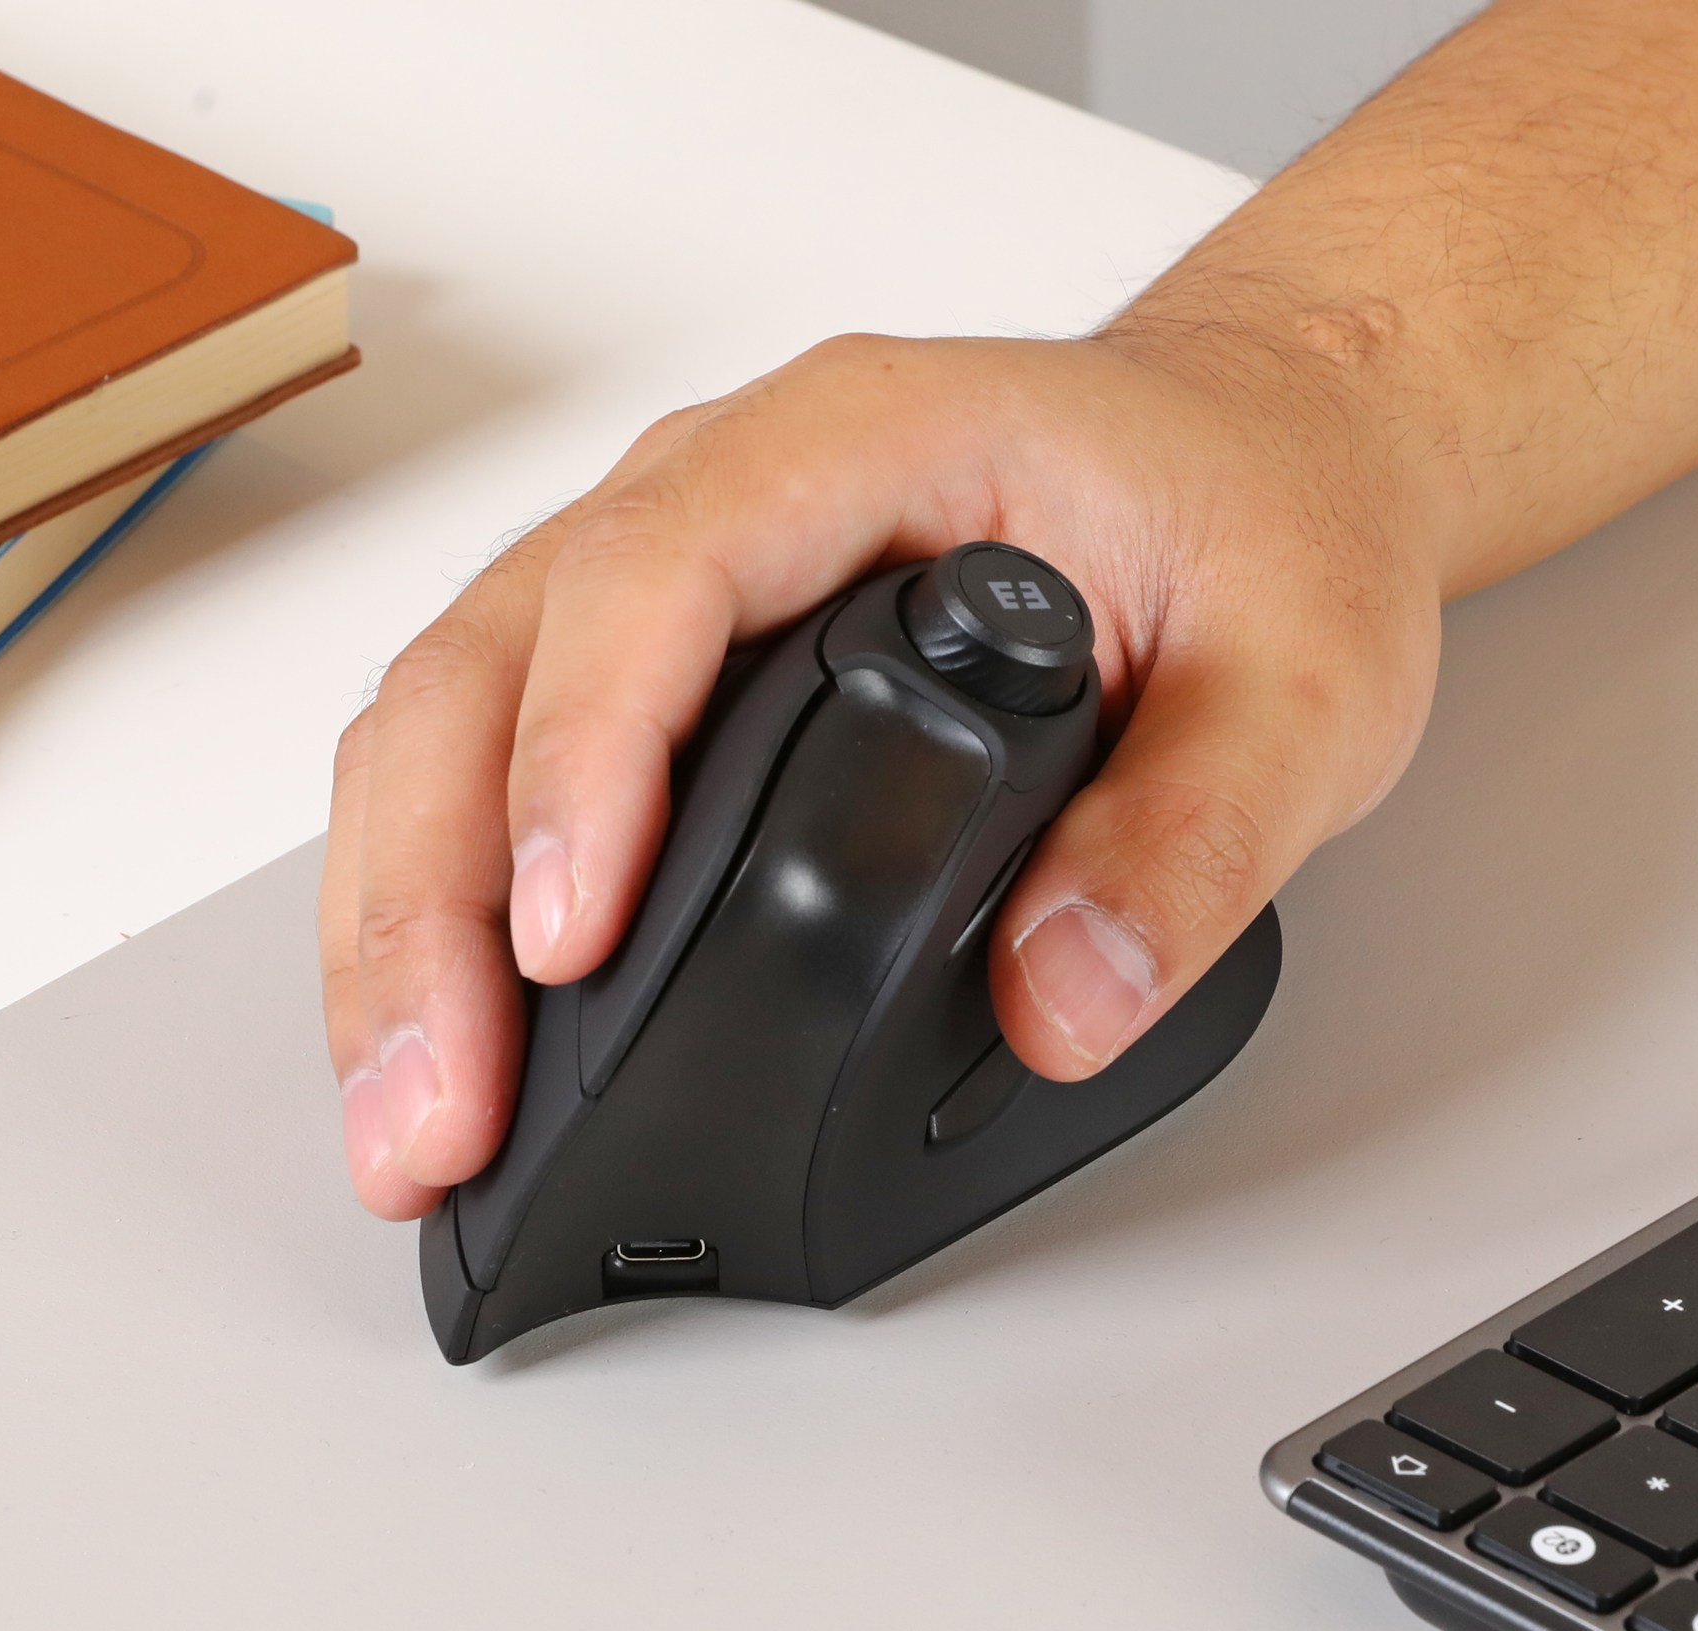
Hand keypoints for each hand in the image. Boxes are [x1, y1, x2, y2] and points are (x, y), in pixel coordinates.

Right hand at [318, 326, 1447, 1218]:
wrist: (1253, 455)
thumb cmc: (1258, 514)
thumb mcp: (1304, 676)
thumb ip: (1197, 836)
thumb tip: (1059, 1001)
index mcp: (862, 443)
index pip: (656, 574)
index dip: (583, 755)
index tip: (568, 941)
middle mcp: (721, 488)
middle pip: (486, 662)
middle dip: (427, 900)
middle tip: (439, 1114)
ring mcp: (664, 572)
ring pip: (442, 716)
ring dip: (392, 920)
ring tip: (405, 1119)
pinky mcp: (646, 660)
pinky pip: (477, 752)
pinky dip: (428, 897)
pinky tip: (436, 1027)